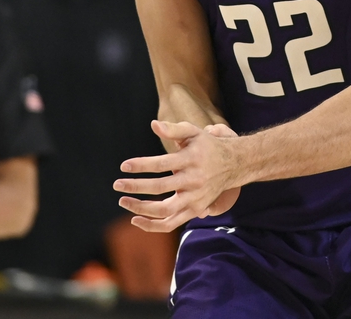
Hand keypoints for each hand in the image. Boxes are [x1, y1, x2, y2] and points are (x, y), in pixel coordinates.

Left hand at [113, 120, 241, 232]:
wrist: (233, 165)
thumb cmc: (206, 146)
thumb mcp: (193, 132)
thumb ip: (173, 129)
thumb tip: (153, 124)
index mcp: (191, 160)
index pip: (162, 164)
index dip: (141, 165)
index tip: (124, 166)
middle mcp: (194, 181)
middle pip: (160, 188)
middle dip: (136, 187)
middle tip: (117, 185)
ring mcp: (195, 198)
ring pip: (165, 211)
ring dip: (141, 209)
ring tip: (124, 201)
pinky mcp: (195, 210)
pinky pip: (171, 223)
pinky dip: (152, 226)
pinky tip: (135, 220)